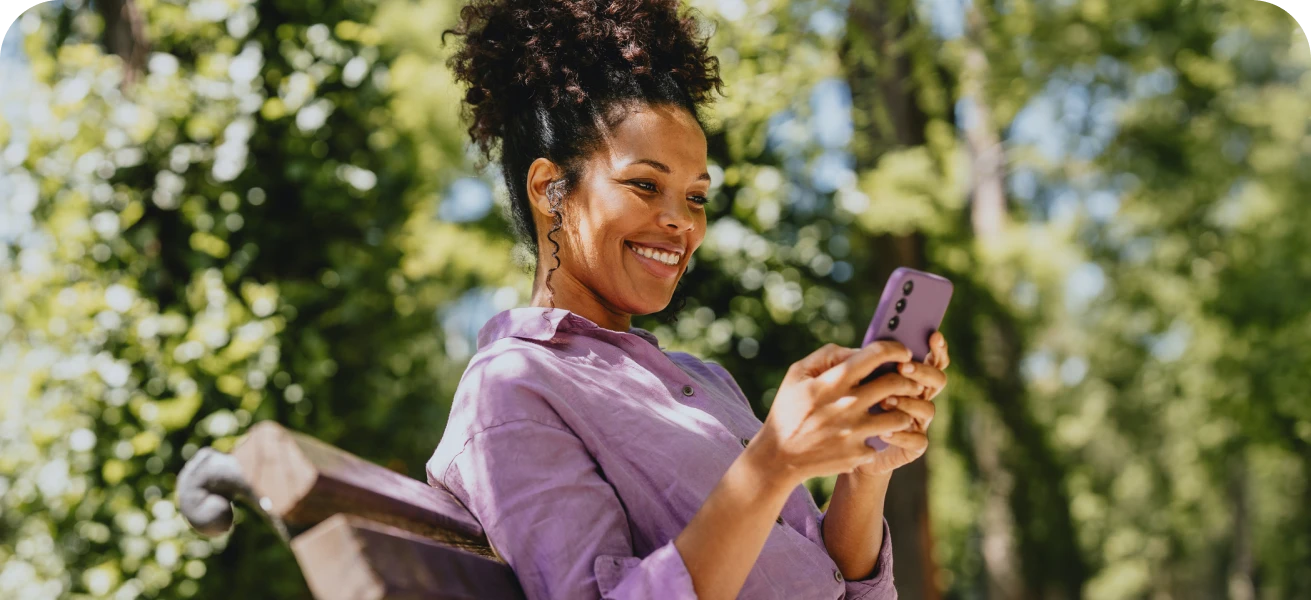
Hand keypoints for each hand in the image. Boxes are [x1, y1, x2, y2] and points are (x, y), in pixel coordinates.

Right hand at [746, 341, 921, 488]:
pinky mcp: (858, 454)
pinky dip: (878, 439)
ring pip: (900, 417)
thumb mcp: (797, 374)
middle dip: (908, 380)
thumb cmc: (788, 410)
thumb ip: (827, 355)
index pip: (876, 355)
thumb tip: (858, 351)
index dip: (896, 349)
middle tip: (909, 382)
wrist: (778, 457)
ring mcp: (855, 432)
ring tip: (894, 411)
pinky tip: (869, 437)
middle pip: (896, 384)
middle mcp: (848, 404)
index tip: (904, 353)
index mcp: (834, 381)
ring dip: (902, 412)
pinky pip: (882, 443)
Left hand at [852, 331, 950, 476]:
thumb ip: (851, 362)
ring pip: (928, 408)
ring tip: (885, 401)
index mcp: (906, 377)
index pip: (931, 359)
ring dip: (908, 402)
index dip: (936, 348)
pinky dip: (902, 435)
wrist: (839, 448)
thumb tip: (859, 350)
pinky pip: (918, 440)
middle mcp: (917, 397)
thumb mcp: (841, 381)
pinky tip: (883, 432)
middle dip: (922, 371)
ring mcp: (917, 422)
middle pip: (937, 380)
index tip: (933, 335)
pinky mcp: (912, 447)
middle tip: (902, 367)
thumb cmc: (841, 408)